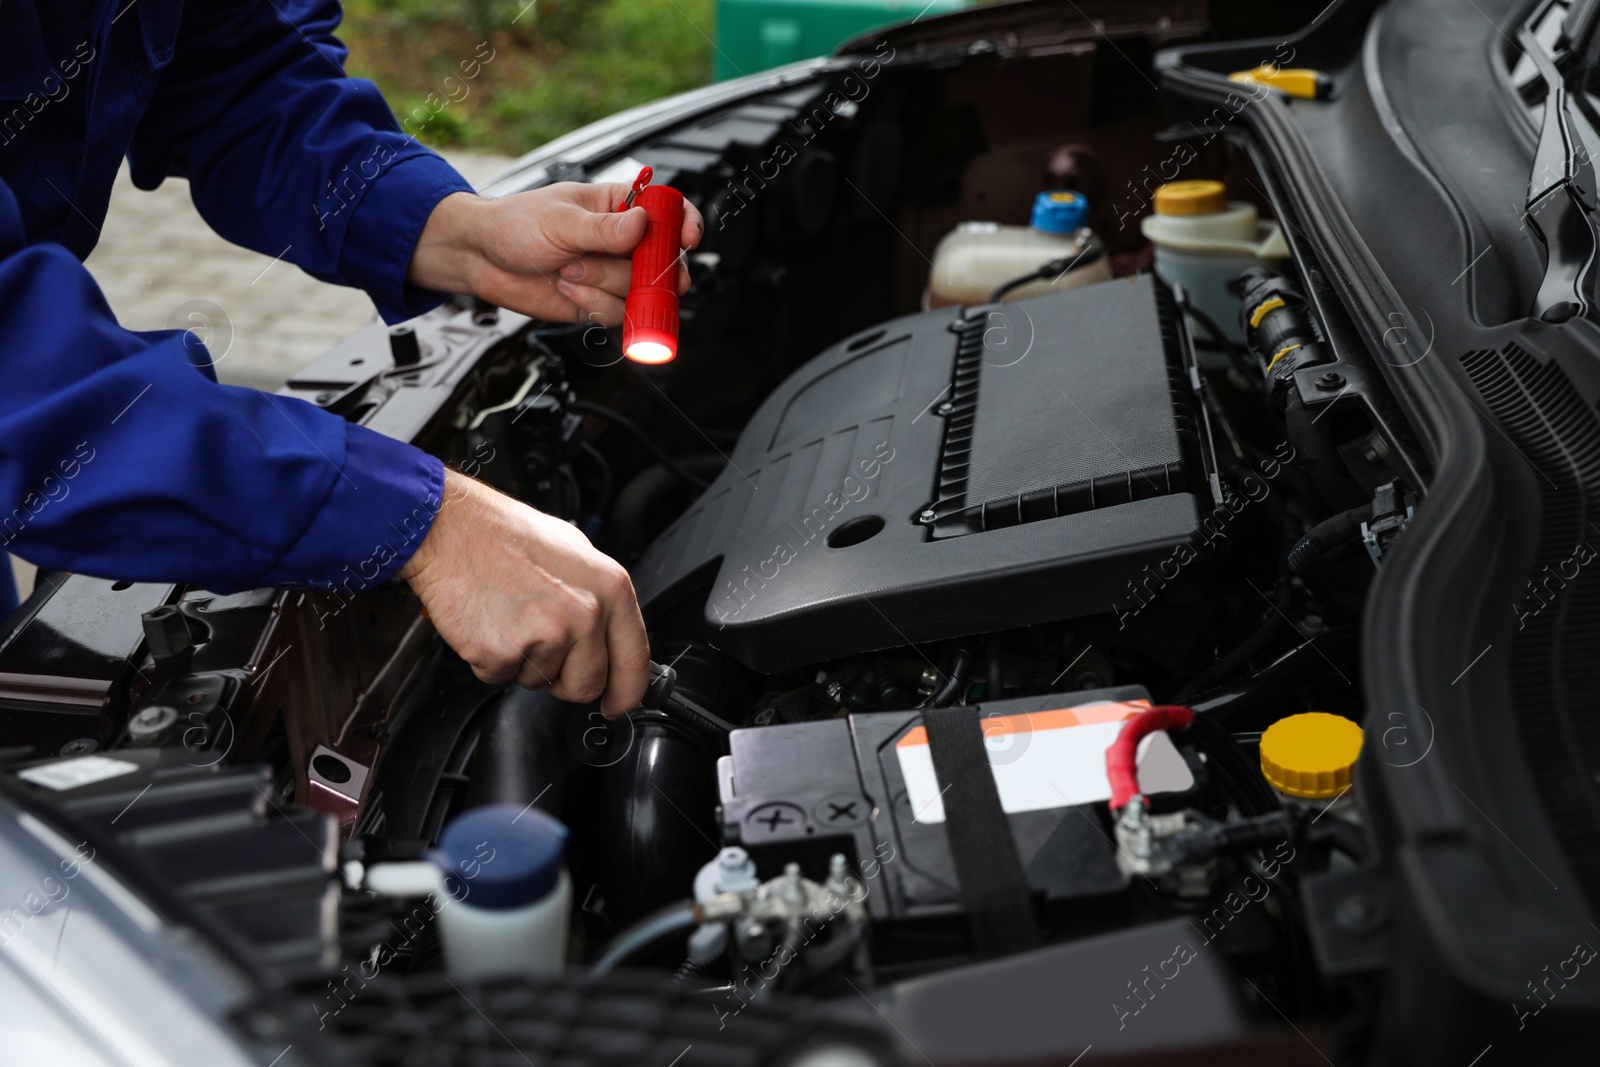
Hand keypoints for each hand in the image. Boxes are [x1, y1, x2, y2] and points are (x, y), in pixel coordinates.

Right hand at [398, 469, 650, 717]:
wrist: (449, 529)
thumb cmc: (505, 534)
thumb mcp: (576, 551)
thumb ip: (600, 598)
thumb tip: (612, 638)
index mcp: (609, 588)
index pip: (634, 660)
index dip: (626, 692)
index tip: (616, 704)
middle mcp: (584, 613)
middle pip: (586, 684)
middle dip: (565, 679)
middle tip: (541, 646)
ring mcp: (545, 636)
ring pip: (541, 682)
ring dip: (523, 662)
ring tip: (510, 618)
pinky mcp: (503, 653)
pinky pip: (501, 678)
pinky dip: (491, 659)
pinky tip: (489, 623)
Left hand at [406, 182, 703, 325]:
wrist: (482, 260)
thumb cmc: (514, 225)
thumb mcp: (560, 220)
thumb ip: (603, 228)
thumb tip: (641, 224)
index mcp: (618, 205)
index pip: (667, 209)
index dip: (684, 223)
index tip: (687, 238)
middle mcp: (621, 241)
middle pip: (664, 259)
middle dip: (653, 271)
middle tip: (638, 274)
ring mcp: (612, 273)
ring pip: (639, 290)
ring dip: (604, 285)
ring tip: (570, 272)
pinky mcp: (599, 302)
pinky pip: (618, 313)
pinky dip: (594, 305)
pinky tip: (568, 289)